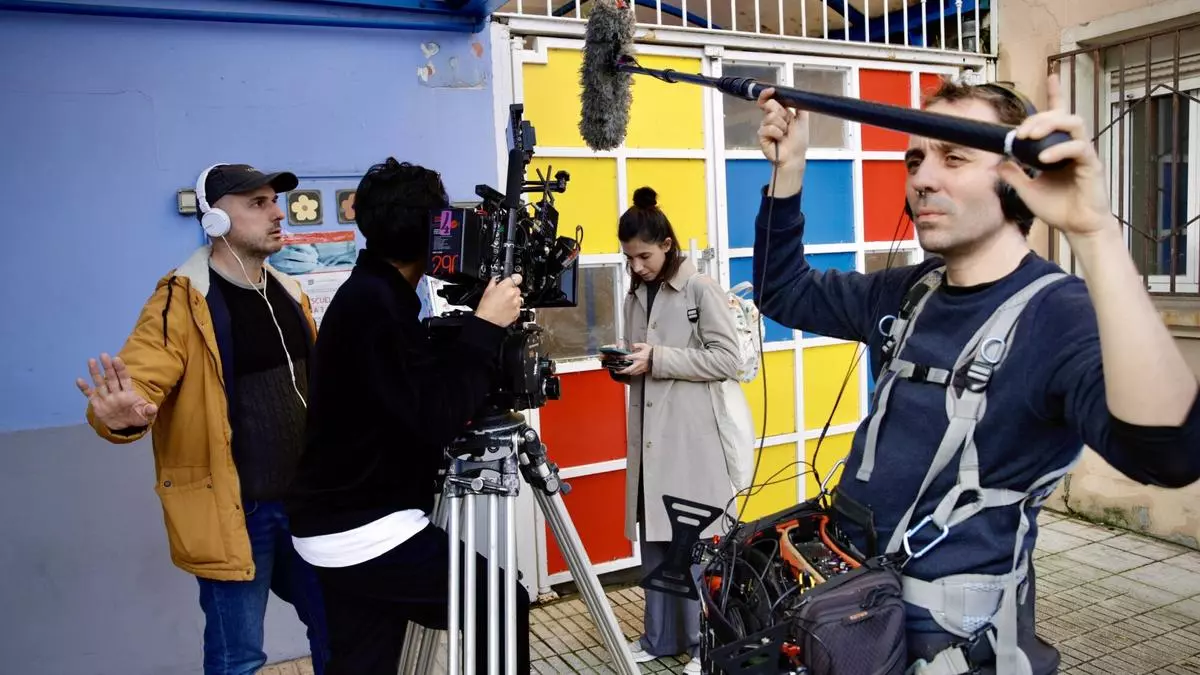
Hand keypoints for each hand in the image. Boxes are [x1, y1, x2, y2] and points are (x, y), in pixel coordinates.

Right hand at [76, 353, 157, 430]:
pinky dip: (85, 388)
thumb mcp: (145, 415)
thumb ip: (148, 411)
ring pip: (100, 383)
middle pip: (111, 378)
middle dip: (108, 367)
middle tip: (103, 355)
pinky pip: (90, 395)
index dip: (121, 369)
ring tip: (91, 361)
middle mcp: (116, 393)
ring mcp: (107, 398)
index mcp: (129, 393)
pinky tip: (79, 380)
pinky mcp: (98, 404)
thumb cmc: (137, 417)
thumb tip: (153, 408)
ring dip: (95, 373)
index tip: (116, 359)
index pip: (124, 379)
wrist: (125, 427)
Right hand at [475, 273, 523, 326]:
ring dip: (513, 299)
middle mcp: (513, 294)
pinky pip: (518, 307)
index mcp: (506, 287)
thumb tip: (496, 278)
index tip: (513, 280)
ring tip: (503, 303)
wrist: (487, 321)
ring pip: (518, 298)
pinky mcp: (517, 312)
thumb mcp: (487, 291)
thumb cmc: (486, 307)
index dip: (514, 278)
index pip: (517, 277)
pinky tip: (505, 309)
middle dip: (511, 290)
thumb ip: (494, 282)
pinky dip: (513, 307)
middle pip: (517, 288)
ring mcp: (516, 304)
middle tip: (503, 295)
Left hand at [617, 342, 652, 376]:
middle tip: (617, 371)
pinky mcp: (643, 370)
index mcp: (638, 356)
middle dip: (622, 371)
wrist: (658, 357)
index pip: (627, 357)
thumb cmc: (652, 352)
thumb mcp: (644, 345)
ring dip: (626, 372)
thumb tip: (632, 346)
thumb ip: (637, 345)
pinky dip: (632, 373)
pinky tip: (630, 372)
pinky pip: (636, 373)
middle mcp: (639, 363)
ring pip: (632, 372)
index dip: (622, 358)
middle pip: (628, 369)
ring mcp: (641, 367)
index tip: (618, 358)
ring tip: (622, 372)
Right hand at [757, 88, 809, 169]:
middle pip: (769, 105)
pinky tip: (779, 139)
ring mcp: (765, 127)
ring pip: (771, 117)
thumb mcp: (803, 120)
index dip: (767, 94)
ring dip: (782, 125)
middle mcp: (771, 119)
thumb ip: (800, 107)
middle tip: (787, 123)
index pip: (769, 100)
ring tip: (784, 134)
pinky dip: (777, 133)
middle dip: (781, 112)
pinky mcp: (762, 136)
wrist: (795, 156)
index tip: (771, 90)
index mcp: (779, 113)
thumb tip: (799, 96)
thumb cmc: (798, 142)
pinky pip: (768, 128)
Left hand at [997, 72, 1114, 239]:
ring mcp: (1083, 154)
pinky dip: (1059, 149)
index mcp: (1058, 148)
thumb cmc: (1058, 208)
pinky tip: (1043, 159)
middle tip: (1020, 131)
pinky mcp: (1091, 165)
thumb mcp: (1027, 189)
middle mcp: (1072, 146)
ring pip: (1073, 123)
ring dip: (1049, 125)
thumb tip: (999, 161)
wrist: (1077, 227)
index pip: (1058, 115)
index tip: (1051, 75)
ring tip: (1030, 137)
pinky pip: (1078, 148)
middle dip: (1039, 117)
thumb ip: (1014, 174)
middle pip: (1061, 115)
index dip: (1056, 94)